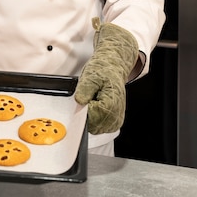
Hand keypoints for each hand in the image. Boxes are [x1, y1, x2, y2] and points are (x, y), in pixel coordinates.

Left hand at [74, 19, 138, 134]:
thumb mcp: (90, 76)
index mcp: (111, 104)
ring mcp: (116, 120)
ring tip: (94, 99)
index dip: (83, 109)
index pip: (91, 118)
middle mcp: (116, 115)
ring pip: (95, 128)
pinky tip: (96, 105)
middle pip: (92, 126)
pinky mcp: (113, 122)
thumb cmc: (103, 71)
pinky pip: (99, 127)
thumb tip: (80, 101)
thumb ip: (84, 90)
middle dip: (86, 113)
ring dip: (90, 116)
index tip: (84, 97)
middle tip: (89, 97)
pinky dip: (94, 118)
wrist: (113, 67)